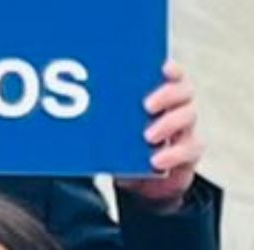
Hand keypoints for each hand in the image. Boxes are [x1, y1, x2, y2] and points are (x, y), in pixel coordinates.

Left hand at [115, 62, 202, 210]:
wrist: (138, 177)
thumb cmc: (119, 140)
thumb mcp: (109, 121)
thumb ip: (101, 107)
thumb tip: (63, 91)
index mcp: (159, 90)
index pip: (173, 72)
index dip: (172, 69)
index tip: (162, 68)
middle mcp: (177, 105)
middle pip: (184, 91)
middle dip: (167, 95)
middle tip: (146, 106)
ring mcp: (186, 128)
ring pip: (189, 117)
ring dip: (169, 124)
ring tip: (148, 137)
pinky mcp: (189, 152)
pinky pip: (191, 149)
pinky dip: (174, 155)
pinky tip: (156, 161)